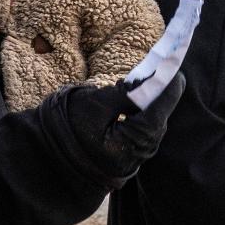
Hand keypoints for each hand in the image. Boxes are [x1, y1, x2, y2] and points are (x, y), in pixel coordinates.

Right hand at [54, 73, 185, 181]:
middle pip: (159, 114)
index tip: (172, 64)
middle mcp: (142, 152)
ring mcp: (138, 157)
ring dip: (146, 103)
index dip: (169, 82)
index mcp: (134, 139)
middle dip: (155, 92)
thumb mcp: (94, 104)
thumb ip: (125, 94)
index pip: (163, 105)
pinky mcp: (131, 156)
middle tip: (145, 73)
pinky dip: (138, 115)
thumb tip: (151, 82)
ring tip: (129, 89)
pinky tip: (124, 106)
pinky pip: (143, 130)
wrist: (52, 161)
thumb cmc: (69, 130)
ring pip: (152, 122)